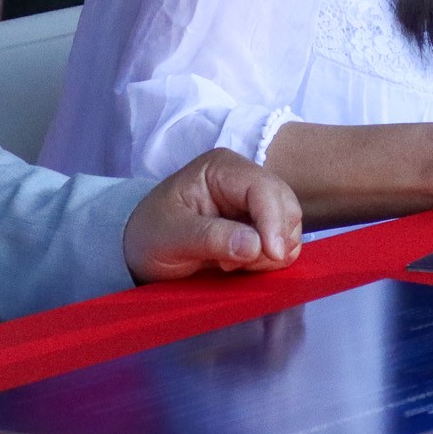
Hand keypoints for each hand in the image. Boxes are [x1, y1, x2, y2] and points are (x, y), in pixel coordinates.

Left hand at [123, 148, 301, 281]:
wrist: (142, 251)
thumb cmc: (150, 236)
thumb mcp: (170, 237)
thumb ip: (211, 238)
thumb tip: (256, 245)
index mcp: (222, 168)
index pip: (263, 189)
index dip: (274, 221)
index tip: (272, 254)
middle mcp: (245, 179)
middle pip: (286, 205)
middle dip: (274, 239)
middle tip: (239, 265)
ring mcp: (255, 203)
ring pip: (290, 226)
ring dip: (271, 252)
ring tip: (232, 264)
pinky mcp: (260, 226)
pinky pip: (284, 243)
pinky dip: (270, 259)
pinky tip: (240, 265)